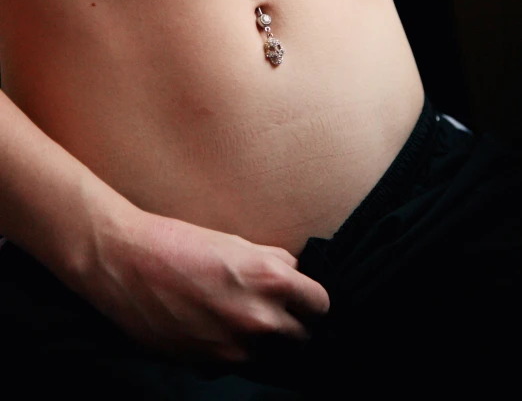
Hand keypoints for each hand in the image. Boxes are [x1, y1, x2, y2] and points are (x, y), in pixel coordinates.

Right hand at [79, 203, 329, 365]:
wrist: (125, 263)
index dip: (311, 299)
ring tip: (237, 315)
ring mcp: (234, 346)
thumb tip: (292, 274)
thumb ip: (271, 262)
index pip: (320, 304)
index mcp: (270, 279)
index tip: (302, 297)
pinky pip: (237, 363)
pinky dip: (231, 350)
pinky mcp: (208, 364)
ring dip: (262, 341)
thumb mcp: (235, 242)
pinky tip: (212, 327)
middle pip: (302, 337)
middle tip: (272, 307)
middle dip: (292, 323)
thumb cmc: (177, 243)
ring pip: (270, 354)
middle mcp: (258, 318)